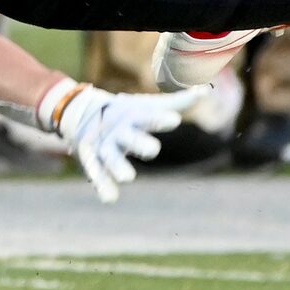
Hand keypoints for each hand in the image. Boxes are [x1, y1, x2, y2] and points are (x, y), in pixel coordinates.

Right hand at [45, 82, 186, 202]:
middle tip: (153, 150)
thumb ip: (177, 102)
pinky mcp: (92, 160)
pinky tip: (110, 198)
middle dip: (139, 143)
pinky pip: (97, 174)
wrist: (84, 113)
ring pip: (111, 158)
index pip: (147, 117)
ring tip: (129, 178)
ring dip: (118, 167)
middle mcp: (118, 131)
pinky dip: (102, 185)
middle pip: (129, 138)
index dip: (159, 119)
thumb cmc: (128, 112)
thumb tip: (205, 91)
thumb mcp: (149, 106)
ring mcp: (104, 146)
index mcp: (132, 117)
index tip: (175, 120)